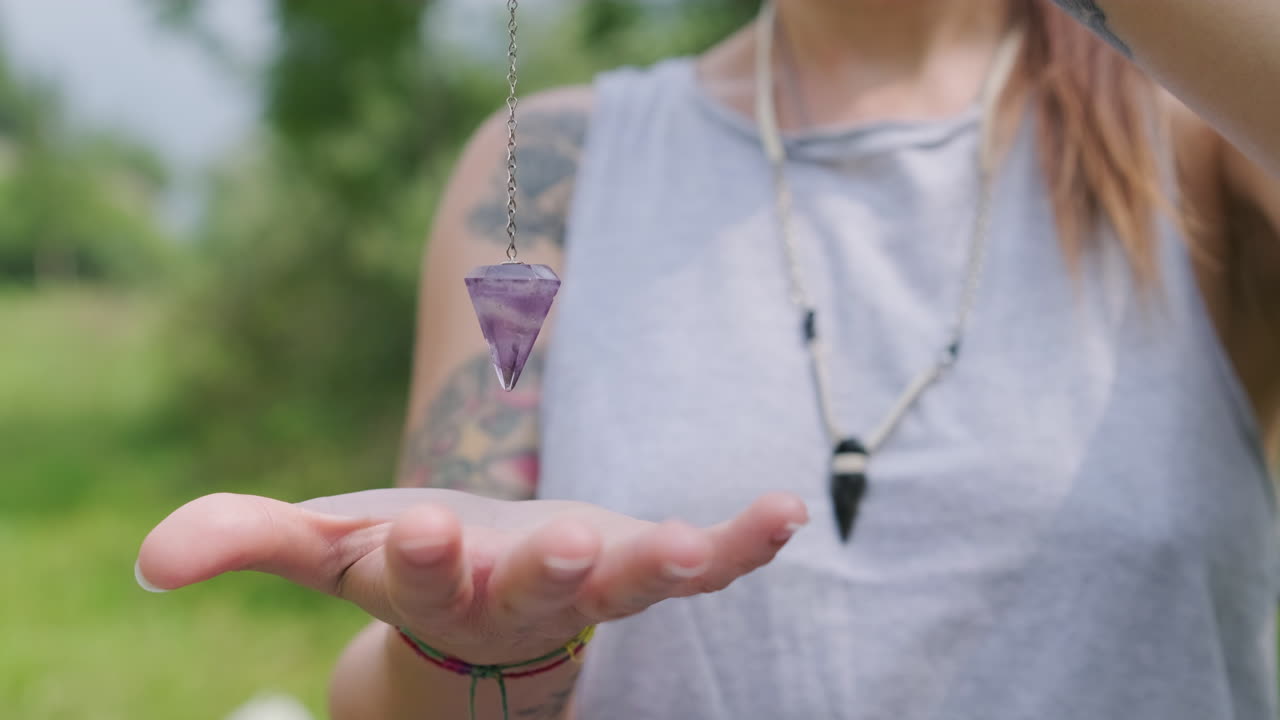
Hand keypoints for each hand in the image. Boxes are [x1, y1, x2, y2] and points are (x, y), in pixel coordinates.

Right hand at [136, 488, 807, 664]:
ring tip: (698, 549)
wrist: (484, 593)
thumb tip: (149, 558)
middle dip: (544, 567)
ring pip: (627, 583)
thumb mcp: (324, 544)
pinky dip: (743, 543)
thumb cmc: (405, 561)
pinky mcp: (643, 560)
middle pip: (535, 587)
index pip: (423, 573)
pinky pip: (701, 563)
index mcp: (436, 582)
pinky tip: (785, 511)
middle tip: (560, 542)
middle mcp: (519, 595)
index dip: (420, 554)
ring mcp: (591, 580)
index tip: (415, 530)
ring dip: (658, 565)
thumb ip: (243, 539)